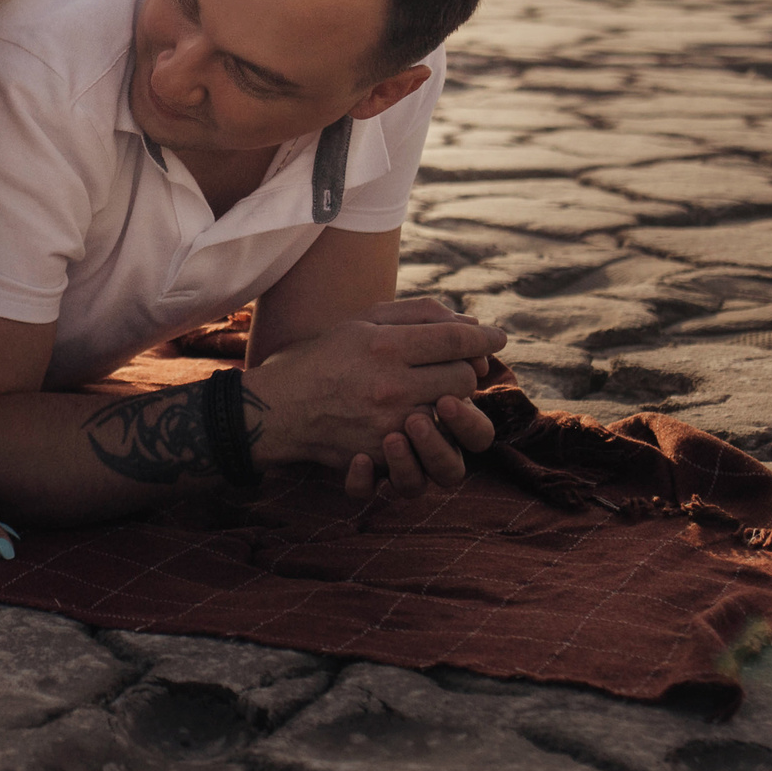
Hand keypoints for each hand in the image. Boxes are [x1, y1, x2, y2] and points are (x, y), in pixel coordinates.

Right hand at [244, 297, 504, 498]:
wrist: (275, 410)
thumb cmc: (319, 358)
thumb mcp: (360, 322)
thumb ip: (415, 315)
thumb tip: (469, 320)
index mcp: (385, 346)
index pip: (456, 338)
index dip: (484, 336)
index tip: (497, 338)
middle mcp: (391, 385)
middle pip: (463, 378)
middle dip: (466, 370)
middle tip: (455, 366)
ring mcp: (388, 424)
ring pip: (454, 416)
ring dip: (455, 405)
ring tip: (440, 397)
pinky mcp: (383, 455)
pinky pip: (429, 446)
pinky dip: (431, 437)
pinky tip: (418, 425)